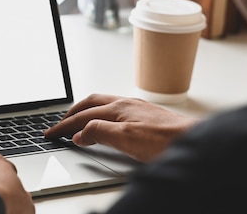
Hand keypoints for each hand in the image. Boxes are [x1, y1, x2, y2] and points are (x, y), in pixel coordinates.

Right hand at [44, 94, 198, 162]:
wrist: (195, 142)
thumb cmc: (165, 141)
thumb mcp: (126, 139)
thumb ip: (99, 133)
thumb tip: (80, 133)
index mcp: (118, 108)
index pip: (83, 116)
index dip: (65, 125)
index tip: (51, 133)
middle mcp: (126, 104)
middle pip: (91, 104)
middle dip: (72, 113)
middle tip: (59, 124)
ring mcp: (137, 108)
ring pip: (103, 106)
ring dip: (86, 112)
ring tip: (78, 122)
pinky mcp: (146, 116)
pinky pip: (115, 111)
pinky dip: (101, 116)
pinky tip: (106, 124)